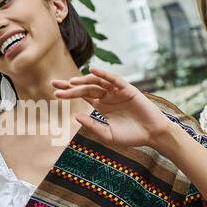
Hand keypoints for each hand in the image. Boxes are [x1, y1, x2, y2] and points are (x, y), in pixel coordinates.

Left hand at [51, 65, 172, 151]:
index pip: (82, 95)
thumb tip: (75, 116)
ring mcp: (117, 91)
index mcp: (101, 106)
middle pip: (86, 87)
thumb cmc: (131, 136)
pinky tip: (93, 70)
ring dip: (84, 80)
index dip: (69, 92)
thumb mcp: (107, 135)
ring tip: (71, 82)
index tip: (54, 92)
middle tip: (55, 84)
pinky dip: (104, 74)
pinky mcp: (128, 89)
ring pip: (98, 82)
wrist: (152, 135)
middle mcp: (108, 96)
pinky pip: (114, 79)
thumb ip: (92, 126)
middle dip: (70, 86)